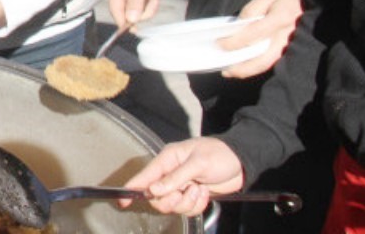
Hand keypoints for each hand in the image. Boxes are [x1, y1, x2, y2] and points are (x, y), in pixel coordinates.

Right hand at [106, 0, 171, 26]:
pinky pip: (142, 13)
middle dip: (140, 12)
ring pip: (135, 16)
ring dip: (148, 10)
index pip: (115, 10)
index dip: (123, 21)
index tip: (133, 28)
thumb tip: (131, 19)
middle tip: (149, 1)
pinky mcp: (136, 3)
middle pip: (125, 15)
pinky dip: (150, 8)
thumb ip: (135, 2)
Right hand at [119, 138, 244, 216]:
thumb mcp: (198, 164)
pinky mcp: (192, 196)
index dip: (133, 188)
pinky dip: (197, 205)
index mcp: (167, 160)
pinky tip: (204, 193)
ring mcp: (181, 186)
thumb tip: (153, 190)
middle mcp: (171, 174)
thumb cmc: (219, 155)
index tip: (122, 201)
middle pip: (157, 197)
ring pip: (173, 206)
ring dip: (188, 202)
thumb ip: (175, 178)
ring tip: (200, 190)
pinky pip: (187, 209)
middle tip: (185, 193)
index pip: (145, 176)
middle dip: (171, 200)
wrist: (242, 162)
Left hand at [219, 0, 305, 78]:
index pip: (253, 35)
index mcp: (279, 19)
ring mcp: (290, 44)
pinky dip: (259, 65)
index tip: (220, 44)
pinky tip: (246, 64)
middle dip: (242, 68)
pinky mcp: (290, 47)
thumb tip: (239, 25)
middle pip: (263, 59)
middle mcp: (286, 36)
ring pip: (269, 63)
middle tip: (226, 71)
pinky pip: (273, 60)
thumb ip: (253, 8)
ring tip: (233, 71)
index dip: (235, 42)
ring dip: (250, 70)